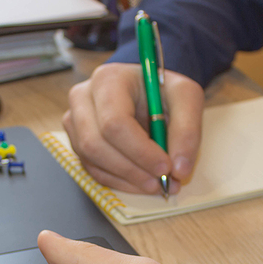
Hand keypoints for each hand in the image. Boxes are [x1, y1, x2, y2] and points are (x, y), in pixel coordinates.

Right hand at [62, 63, 204, 194]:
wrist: (146, 91)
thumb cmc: (162, 90)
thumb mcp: (186, 98)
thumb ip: (187, 131)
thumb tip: (179, 170)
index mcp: (108, 80)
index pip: (114, 122)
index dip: (140, 151)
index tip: (166, 167)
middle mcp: (82, 99)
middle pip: (95, 144)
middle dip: (132, 170)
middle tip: (162, 181)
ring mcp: (75, 122)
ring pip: (92, 160)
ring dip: (127, 179)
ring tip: (156, 183)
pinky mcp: (77, 142)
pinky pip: (92, 170)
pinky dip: (119, 182)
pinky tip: (141, 181)